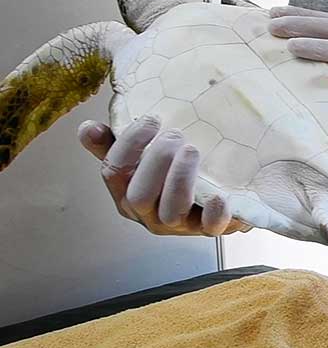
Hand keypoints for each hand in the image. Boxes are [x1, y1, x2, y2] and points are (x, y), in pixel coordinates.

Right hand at [78, 116, 249, 236]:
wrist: (217, 194)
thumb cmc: (170, 173)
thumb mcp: (140, 156)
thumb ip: (113, 143)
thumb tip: (87, 128)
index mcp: (126, 193)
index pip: (113, 172)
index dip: (129, 143)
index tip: (151, 119)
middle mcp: (148, 213)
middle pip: (138, 196)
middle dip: (155, 161)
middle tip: (175, 135)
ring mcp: (179, 225)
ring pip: (171, 211)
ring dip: (180, 179)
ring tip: (192, 150)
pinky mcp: (210, 228)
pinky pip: (211, 227)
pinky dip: (214, 213)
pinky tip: (220, 195)